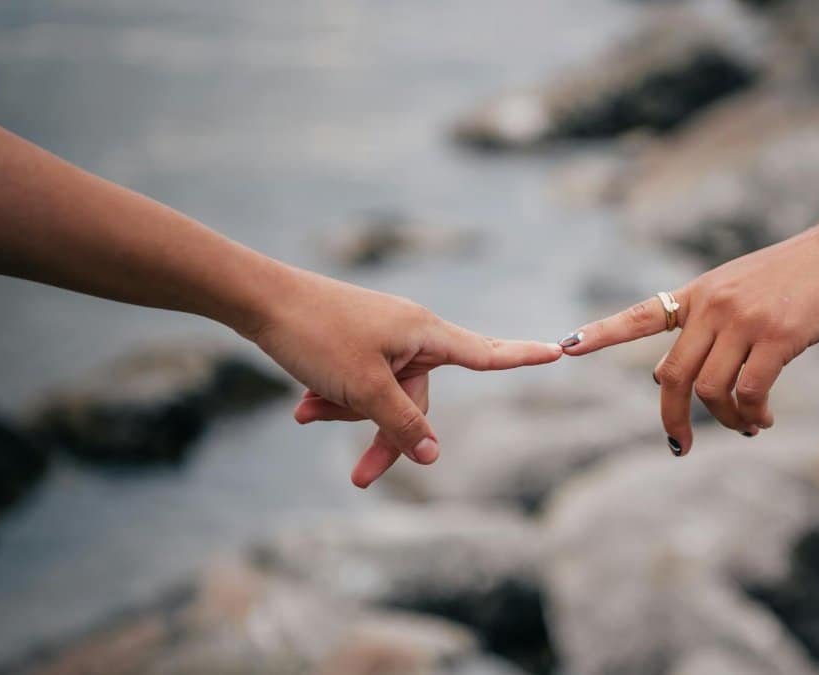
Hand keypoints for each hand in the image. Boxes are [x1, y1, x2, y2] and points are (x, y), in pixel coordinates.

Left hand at [249, 270, 561, 485]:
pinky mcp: (355, 342)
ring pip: (382, 394)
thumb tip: (435, 455)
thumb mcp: (363, 388)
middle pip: (417, 398)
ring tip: (308, 412)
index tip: (560, 351)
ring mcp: (382, 337)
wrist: (259, 300)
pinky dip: (336, 397)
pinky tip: (304, 407)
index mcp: (425, 332)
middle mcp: (410, 333)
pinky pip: (360, 382)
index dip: (522, 357)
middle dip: (382, 431)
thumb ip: (402, 423)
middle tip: (359, 479)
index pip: (485, 352)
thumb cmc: (316, 335)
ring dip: (348, 413)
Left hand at [560, 223, 818, 454]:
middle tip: (680, 445)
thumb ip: (711, 325)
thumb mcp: (744, 288)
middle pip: (672, 376)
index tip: (565, 346)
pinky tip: (764, 419)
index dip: (601, 333)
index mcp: (700, 293)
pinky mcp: (778, 336)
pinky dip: (752, 415)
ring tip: (748, 426)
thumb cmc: (802, 273)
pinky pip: (749, 392)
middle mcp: (713, 305)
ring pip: (710, 391)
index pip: (640, 316)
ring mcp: (743, 320)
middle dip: (672, 418)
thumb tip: (677, 376)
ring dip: (725, 421)